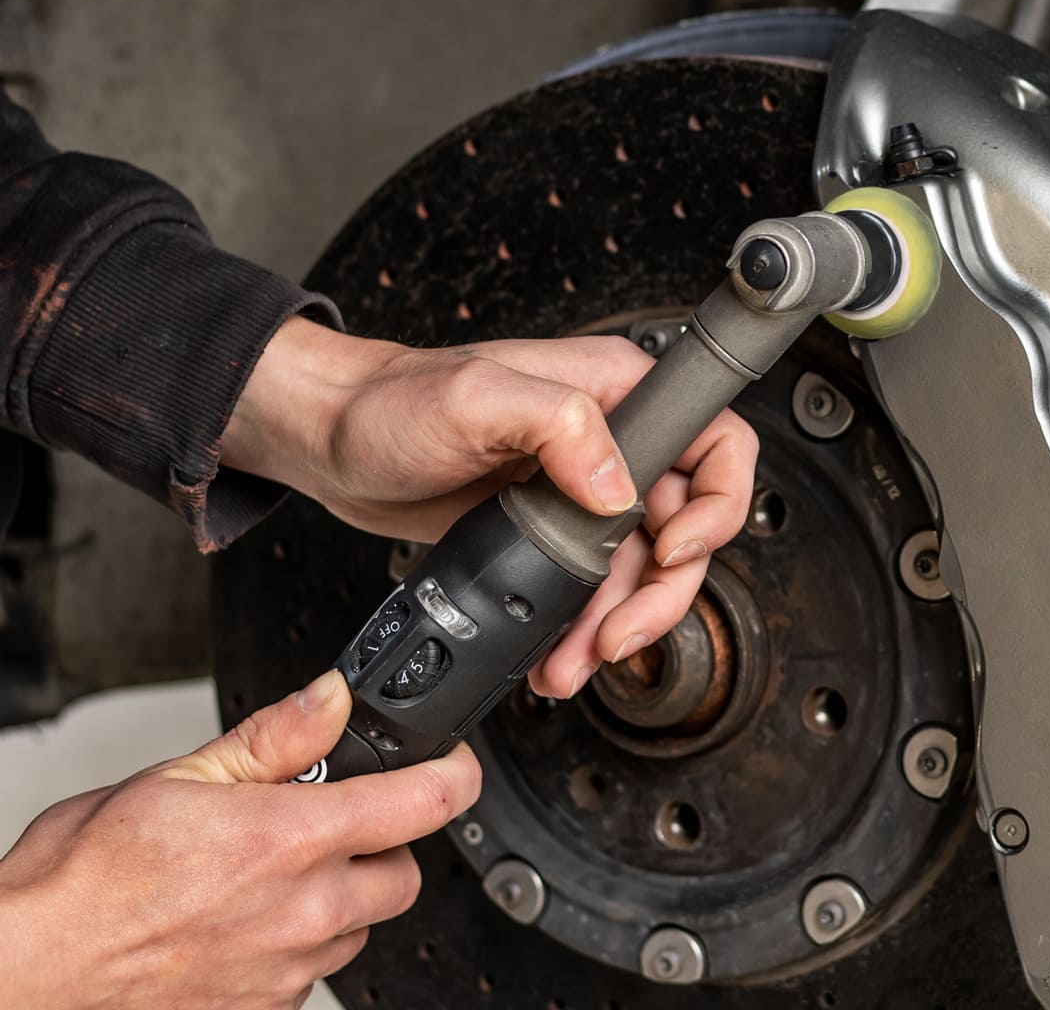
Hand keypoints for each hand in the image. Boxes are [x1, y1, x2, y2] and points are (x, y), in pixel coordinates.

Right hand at [0, 672, 478, 1009]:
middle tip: (334, 820)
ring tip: (271, 873)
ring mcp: (283, 971)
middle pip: (404, 875)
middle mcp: (300, 912)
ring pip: (359, 927)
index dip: (453, 774)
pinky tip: (246, 920)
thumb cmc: (85, 878)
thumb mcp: (181, 774)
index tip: (453, 763)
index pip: (424, 804)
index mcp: (288, 840)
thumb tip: (333, 696)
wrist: (27, 972)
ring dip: (338, 898)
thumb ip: (276, 735)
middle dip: (384, 843)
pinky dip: (296, 945)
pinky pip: (312, 973)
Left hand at [222, 320, 759, 697]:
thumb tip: (616, 487)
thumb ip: (560, 425)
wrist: (331, 442)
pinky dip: (584, 629)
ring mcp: (582, 489)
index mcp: (615, 390)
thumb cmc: (393, 400)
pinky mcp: (550, 531)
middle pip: (687, 522)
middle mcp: (611, 438)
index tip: (675, 550)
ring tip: (578, 661)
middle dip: (661, 592)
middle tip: (619, 635)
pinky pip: (593, 588)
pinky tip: (558, 653)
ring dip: (620, 624)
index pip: (714, 442)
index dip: (716, 504)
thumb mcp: (478, 396)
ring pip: (641, 569)